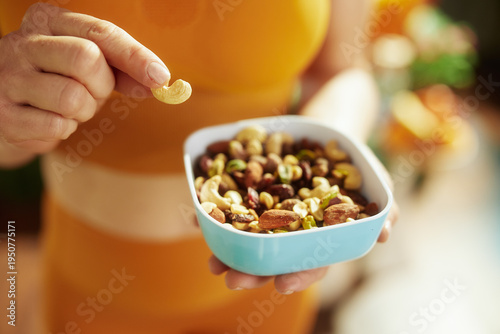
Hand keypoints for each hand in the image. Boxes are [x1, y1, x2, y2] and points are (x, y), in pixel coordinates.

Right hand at [0, 3, 168, 158]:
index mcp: (48, 21)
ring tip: (69, 108)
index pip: (100, 32)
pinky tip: (51, 121)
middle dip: (102, 85)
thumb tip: (157, 82)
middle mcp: (24, 43)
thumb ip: (122, 69)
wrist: (6, 108)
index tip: (160, 77)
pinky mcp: (5, 114)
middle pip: (85, 58)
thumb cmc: (55, 81)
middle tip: (93, 93)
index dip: (135, 56)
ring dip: (83, 111)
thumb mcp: (88, 67)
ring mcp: (9, 78)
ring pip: (72, 98)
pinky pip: (55, 126)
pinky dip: (64, 130)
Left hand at [208, 151, 398, 293]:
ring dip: (230, 251)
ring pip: (249, 238)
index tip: (280, 283)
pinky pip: (234, 206)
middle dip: (253, 271)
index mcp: (321, 237)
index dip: (297, 274)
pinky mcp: (254, 191)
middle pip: (273, 256)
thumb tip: (384, 232)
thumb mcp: (374, 182)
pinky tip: (199, 217)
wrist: (332, 131)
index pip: (311, 263)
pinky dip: (217, 214)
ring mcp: (272, 213)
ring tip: (213, 260)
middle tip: (232, 278)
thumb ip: (382, 207)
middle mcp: (294, 230)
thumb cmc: (355, 164)